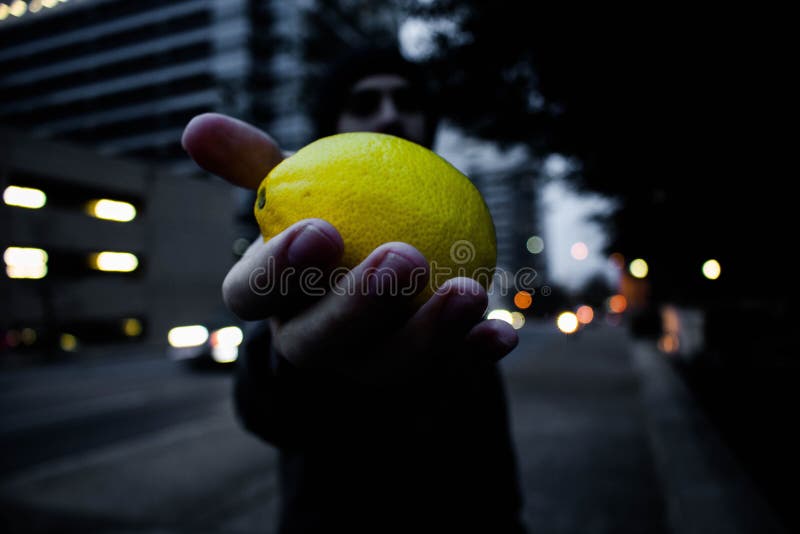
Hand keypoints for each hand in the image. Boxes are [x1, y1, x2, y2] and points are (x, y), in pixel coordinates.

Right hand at [182, 113, 517, 383]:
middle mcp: (308, 341)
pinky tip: (503, 334)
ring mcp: (361, 367)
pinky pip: (445, 371)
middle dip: (358, 307)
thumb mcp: (293, 191)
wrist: (372, 273)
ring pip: (385, 366)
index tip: (324, 230)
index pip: (252, 293)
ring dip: (428, 335)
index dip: (278, 270)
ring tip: (469, 292)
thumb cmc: (329, 222)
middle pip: (317, 342)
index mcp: (270, 299)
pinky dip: (472, 353)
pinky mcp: (413, 378)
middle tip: (405, 258)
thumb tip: (196, 127)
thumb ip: (254, 165)